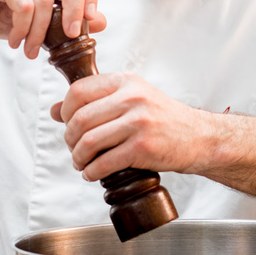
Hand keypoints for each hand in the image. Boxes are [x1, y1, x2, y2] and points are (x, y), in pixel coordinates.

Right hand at [0, 0, 106, 58]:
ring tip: (30, 49)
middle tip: (73, 36)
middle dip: (77, 9)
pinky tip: (14, 40)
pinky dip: (22, 29)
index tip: (91, 21)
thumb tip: (102, 22)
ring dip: (40, 32)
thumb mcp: (37, 21)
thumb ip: (67, 18)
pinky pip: (24, 5)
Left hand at [50, 72, 210, 180]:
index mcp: (126, 82)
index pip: (79, 91)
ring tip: (82, 162)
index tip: (67, 124)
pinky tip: (93, 173)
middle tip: (74, 148)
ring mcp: (139, 122)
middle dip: (70, 139)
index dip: (65, 110)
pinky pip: (105, 162)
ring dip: (78, 157)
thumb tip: (56, 110)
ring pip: (89, 141)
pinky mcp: (144, 148)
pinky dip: (92, 171)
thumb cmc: (164, 118)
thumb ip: (96, 101)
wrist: (200, 137)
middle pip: (80, 119)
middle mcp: (132, 98)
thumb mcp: (132, 98)